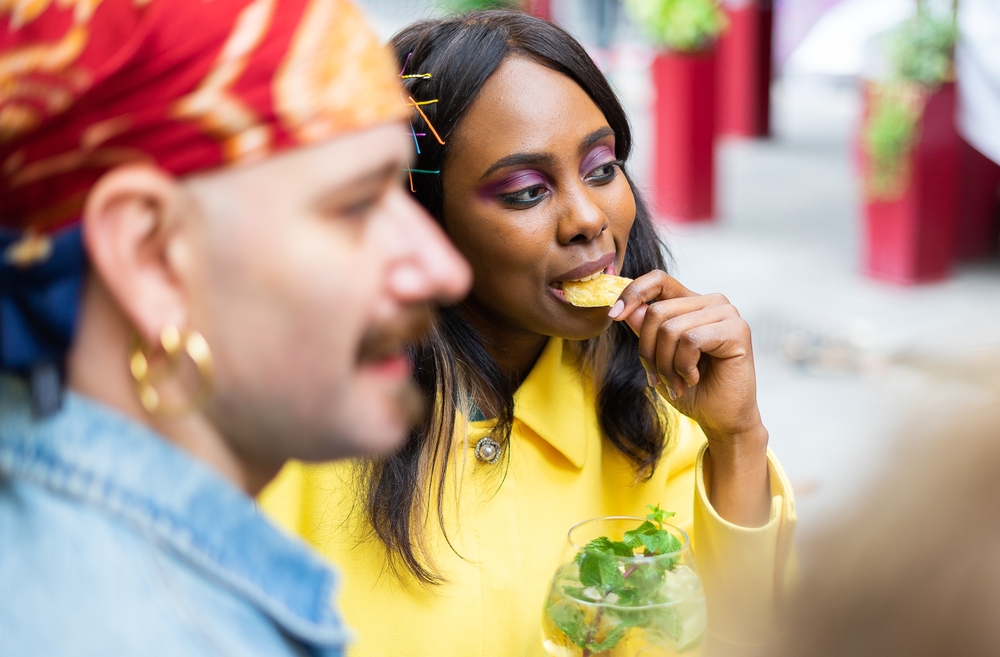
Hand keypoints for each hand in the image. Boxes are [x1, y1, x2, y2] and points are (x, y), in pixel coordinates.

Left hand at [610, 270, 770, 525]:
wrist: (721, 418)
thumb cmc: (692, 389)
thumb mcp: (657, 358)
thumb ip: (645, 331)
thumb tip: (628, 310)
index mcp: (691, 303)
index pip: (657, 280)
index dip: (632, 293)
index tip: (613, 316)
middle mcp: (711, 302)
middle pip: (657, 311)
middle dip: (648, 351)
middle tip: (658, 378)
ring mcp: (726, 313)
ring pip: (671, 328)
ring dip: (666, 364)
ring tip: (677, 383)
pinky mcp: (737, 330)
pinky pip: (690, 340)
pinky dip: (684, 365)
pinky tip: (693, 378)